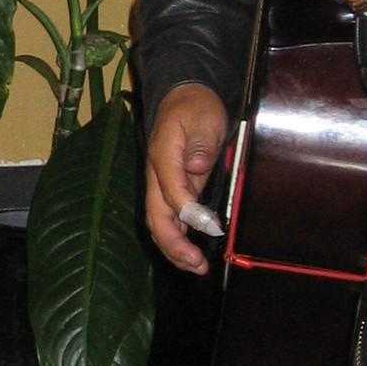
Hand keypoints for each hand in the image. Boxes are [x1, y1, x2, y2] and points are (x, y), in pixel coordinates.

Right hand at [144, 83, 230, 273]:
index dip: (188, 211)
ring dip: (175, 248)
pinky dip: (178, 239)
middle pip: (156, 216)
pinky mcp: (173, 190)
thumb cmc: (195, 107)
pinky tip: (192, 254)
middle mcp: (157, 175)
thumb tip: (194, 167)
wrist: (185, 98)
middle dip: (174, 244)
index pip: (169, 190)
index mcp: (162, 156)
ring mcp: (162, 185)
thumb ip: (199, 144)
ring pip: (160, 222)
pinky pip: (170, 219)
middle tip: (197, 264)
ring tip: (196, 267)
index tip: (211, 227)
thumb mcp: (203, 118)